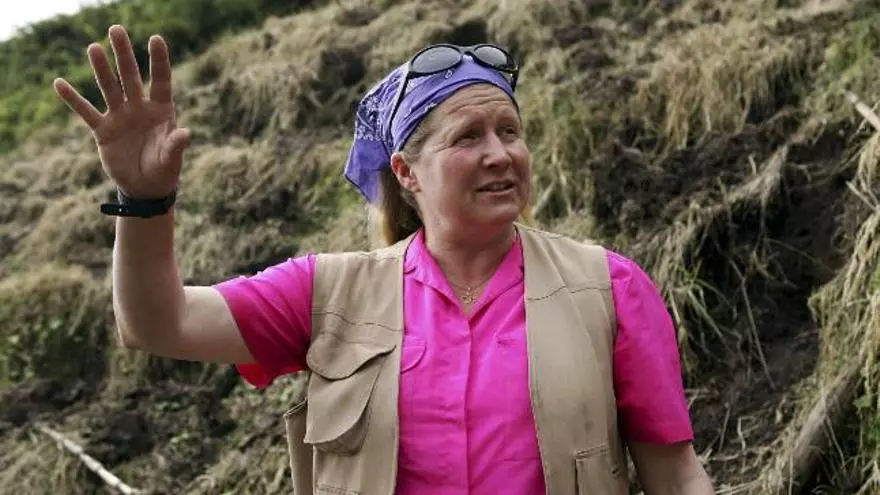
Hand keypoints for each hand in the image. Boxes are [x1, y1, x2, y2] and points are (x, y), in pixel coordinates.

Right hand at [53, 25, 189, 198]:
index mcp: (161, 111)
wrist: (145, 188)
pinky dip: (73, 100)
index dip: (158, 60)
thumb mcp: (171, 159)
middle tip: (116, 29)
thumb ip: (176, 145)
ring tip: (93, 48)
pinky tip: (59, 83)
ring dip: (101, 69)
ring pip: (109, 88)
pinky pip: (86, 112)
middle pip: (130, 77)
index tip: (155, 38)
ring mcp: (120, 117)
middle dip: (124, 54)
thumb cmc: (164, 171)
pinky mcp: (103, 131)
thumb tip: (184, 133)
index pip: (160, 80)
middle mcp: (139, 108)